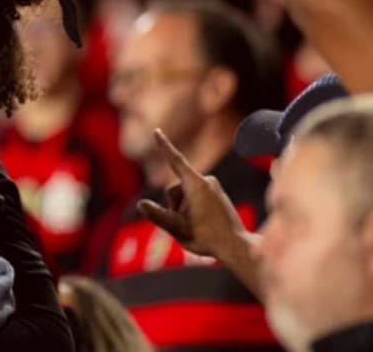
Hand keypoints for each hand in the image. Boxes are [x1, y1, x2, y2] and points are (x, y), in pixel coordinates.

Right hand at [136, 129, 246, 257]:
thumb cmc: (207, 238)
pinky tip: (203, 226)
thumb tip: (141, 204)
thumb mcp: (177, 229)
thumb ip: (158, 215)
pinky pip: (196, 198)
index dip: (164, 146)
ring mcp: (214, 188)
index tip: (156, 131)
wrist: (238, 247)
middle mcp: (207, 181)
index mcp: (196, 185)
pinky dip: (192, 210)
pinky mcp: (218, 195)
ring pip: (185, 195)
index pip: (175, 161)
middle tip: (185, 226)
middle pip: (175, 189)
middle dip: (173, 205)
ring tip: (195, 227)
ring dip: (182, 209)